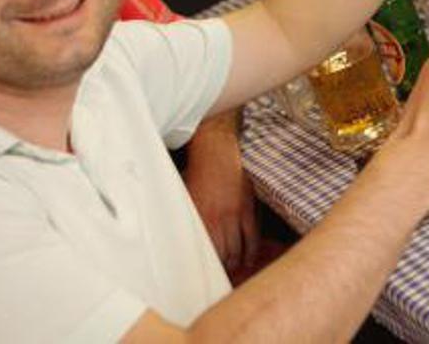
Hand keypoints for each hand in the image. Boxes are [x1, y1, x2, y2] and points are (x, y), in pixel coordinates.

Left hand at [183, 111, 258, 271]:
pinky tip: (248, 258)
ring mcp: (233, 216)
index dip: (206, 268)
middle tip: (221, 277)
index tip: (205, 277)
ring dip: (236, 264)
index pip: (203, 253)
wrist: (216, 151)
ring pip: (237, 251)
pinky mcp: (247, 209)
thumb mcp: (186, 197)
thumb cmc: (197, 173)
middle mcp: (215, 221)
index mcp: (198, 220)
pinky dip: (251, 252)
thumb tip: (177, 237)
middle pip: (221, 256)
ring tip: (234, 270)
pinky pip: (251, 238)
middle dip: (222, 271)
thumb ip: (187, 219)